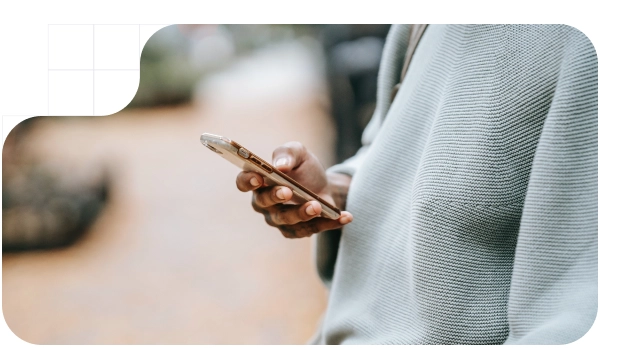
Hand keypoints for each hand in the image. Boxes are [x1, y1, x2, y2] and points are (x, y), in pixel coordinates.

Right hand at [235, 141, 352, 238]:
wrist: (322, 184)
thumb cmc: (303, 168)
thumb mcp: (298, 152)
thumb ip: (288, 153)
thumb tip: (280, 165)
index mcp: (258, 180)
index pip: (244, 182)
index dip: (248, 181)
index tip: (258, 178)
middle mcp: (264, 203)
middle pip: (264, 203)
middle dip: (275, 197)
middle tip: (288, 191)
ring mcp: (279, 219)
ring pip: (286, 221)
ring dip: (302, 214)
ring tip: (317, 205)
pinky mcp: (297, 230)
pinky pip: (311, 229)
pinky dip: (329, 223)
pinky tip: (345, 217)